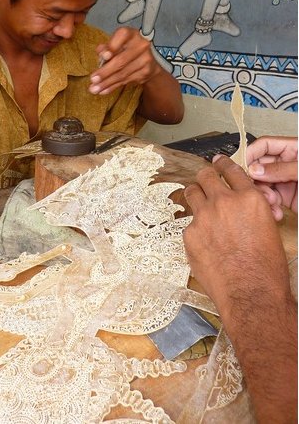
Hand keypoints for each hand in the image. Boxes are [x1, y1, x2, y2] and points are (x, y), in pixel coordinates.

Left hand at [89, 27, 160, 94]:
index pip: (121, 37)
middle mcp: (140, 44)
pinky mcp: (146, 72)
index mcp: (131, 34)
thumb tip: (100, 52)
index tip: (104, 56)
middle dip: (105, 72)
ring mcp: (145, 59)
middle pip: (121, 60)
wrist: (148, 60)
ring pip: (122, 73)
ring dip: (107, 83)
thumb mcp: (116, 44)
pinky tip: (104, 90)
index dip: (112, 47)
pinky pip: (126, 81)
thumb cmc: (126, 49)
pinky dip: (113, 86)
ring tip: (95, 89)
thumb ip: (106, 47)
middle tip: (93, 80)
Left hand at [183, 155, 290, 316]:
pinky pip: (189, 223)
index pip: (232, 170)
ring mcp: (203, 217)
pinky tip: (205, 241)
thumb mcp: (269, 228)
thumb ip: (251, 208)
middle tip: (206, 180)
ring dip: (196, 195)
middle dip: (206, 176)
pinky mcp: (189, 234)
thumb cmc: (266, 268)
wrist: (251, 294)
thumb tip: (242, 204)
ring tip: (200, 204)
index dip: (224, 164)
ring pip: (192, 193)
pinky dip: (196, 228)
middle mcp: (224, 203)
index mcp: (248, 198)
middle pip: (206, 175)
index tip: (219, 162)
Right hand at [247, 136, 296, 219]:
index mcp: (294, 149)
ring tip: (271, 204)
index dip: (251, 154)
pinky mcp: (286, 198)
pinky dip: (269, 207)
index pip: (264, 145)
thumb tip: (255, 169)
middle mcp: (287, 164)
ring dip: (262, 196)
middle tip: (257, 190)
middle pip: (259, 166)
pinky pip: (269, 199)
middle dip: (256, 179)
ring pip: (261, 185)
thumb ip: (282, 168)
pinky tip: (275, 213)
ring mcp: (286, 181)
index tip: (242, 167)